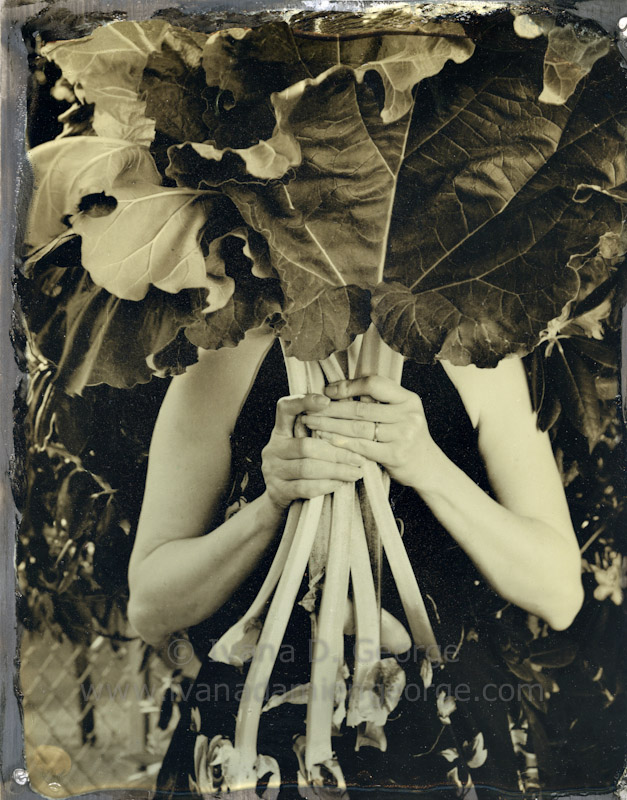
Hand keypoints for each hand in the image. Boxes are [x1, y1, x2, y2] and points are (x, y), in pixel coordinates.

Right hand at [262, 394, 364, 509]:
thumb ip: (320, 432)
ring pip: (307, 468)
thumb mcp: (304, 446)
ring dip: (336, 470)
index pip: (285, 408)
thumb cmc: (302, 466)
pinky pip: (305, 487)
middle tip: (359, 458)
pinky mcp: (278, 491)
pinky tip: (340, 483)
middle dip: (336, 453)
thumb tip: (354, 419)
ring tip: (356, 472)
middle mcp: (273, 448)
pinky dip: (326, 485)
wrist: (281, 502)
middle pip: (305, 446)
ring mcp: (273, 471)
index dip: (303, 401)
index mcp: (280, 431)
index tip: (327, 401)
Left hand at [300, 376, 436, 488]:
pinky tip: (327, 441)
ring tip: (312, 424)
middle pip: (361, 408)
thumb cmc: (406, 437)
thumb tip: (338, 389)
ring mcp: (404, 435)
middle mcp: (408, 414)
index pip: (374, 384)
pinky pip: (363, 447)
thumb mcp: (401, 413)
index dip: (348, 387)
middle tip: (310, 410)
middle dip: (331, 409)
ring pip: (358, 428)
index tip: (327, 392)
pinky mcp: (396, 455)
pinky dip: (342, 443)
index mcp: (408, 398)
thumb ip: (378, 401)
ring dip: (331, 426)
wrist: (428, 467)